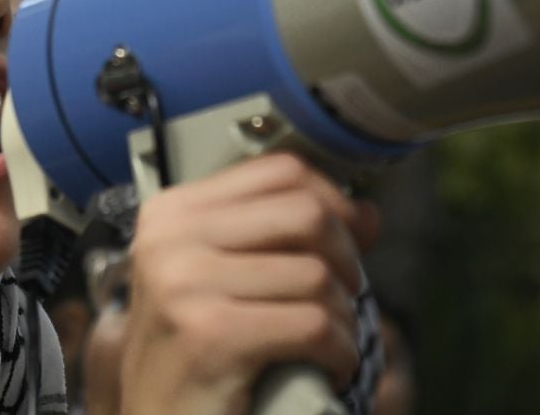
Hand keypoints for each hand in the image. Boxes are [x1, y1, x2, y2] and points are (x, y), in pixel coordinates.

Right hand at [116, 154, 374, 414]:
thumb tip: (368, 212)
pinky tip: (328, 368)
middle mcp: (171, 239)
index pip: (280, 170)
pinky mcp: (211, 335)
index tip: (348, 237)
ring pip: (316, 275)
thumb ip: (290, 239)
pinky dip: (339, 352)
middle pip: (305, 214)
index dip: (332, 201)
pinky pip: (313, 325)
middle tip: (342, 298)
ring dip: (343, 316)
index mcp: (173, 213)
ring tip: (330, 342)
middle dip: (345, 259)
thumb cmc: (194, 360)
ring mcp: (185, 285)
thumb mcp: (228, 282)